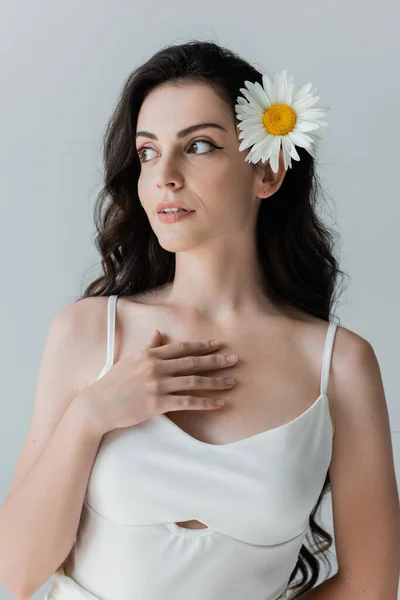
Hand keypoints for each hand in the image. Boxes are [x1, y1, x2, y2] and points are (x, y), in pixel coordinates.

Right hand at [83, 330, 237, 434]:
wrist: (96, 405)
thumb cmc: (113, 383)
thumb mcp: (130, 361)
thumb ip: (148, 347)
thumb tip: (159, 333)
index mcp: (149, 354)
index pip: (181, 347)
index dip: (202, 346)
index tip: (218, 344)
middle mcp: (155, 366)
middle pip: (192, 362)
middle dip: (215, 360)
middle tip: (234, 359)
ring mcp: (157, 385)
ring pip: (193, 381)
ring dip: (215, 381)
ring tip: (231, 381)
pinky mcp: (157, 403)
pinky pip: (187, 402)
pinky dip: (205, 402)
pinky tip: (218, 403)